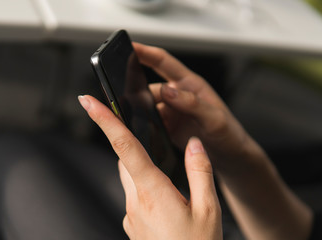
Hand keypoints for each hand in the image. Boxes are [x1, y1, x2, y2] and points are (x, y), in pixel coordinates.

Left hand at [79, 95, 221, 239]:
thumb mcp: (209, 210)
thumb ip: (200, 172)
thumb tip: (194, 144)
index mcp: (154, 191)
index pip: (124, 146)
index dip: (104, 120)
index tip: (88, 101)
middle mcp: (136, 201)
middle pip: (125, 160)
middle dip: (130, 144)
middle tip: (147, 138)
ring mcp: (131, 215)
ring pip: (130, 178)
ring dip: (141, 168)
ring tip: (168, 178)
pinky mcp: (133, 224)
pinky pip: (135, 197)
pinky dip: (146, 188)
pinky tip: (167, 200)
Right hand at [133, 43, 264, 172]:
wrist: (230, 158)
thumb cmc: (230, 134)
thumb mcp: (215, 119)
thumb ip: (192, 104)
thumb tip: (167, 91)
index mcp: (190, 85)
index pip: (164, 62)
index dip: (145, 52)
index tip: (129, 46)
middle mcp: (178, 95)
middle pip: (149, 88)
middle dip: (135, 91)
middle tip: (124, 99)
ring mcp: (172, 111)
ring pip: (146, 106)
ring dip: (139, 112)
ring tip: (134, 120)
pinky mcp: (167, 126)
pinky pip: (149, 122)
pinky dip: (143, 126)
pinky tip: (141, 131)